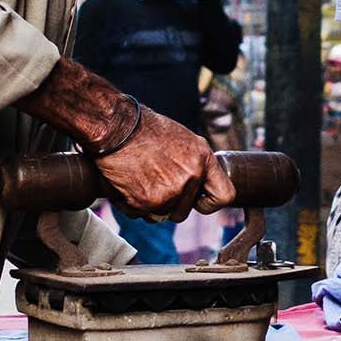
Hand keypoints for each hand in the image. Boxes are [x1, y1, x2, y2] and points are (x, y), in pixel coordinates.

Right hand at [94, 107, 235, 219]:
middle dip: (169, 204)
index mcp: (203, 159)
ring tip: (138, 179)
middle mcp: (191, 177)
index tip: (197, 200)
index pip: (224, 195)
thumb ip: (195, 163)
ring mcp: (171, 191)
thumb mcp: (183, 139)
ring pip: (160, 214)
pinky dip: (129, 204)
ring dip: (148, 205)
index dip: (209, 202)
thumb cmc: (144, 128)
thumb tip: (198, 184)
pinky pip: (139, 214)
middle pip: (184, 211)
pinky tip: (125, 183)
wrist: (115, 126)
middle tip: (152, 184)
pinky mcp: (147, 201)